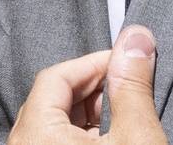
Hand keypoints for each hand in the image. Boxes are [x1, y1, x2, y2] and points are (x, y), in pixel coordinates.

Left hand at [8, 25, 166, 142]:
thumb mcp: (137, 138)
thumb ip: (133, 87)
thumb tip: (137, 38)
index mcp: (35, 134)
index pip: (55, 76)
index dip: (94, 63)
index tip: (125, 60)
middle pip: (53, 99)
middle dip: (94, 89)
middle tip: (128, 89)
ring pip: (54, 124)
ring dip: (91, 115)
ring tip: (124, 119)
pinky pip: (54, 143)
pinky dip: (82, 136)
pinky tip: (113, 140)